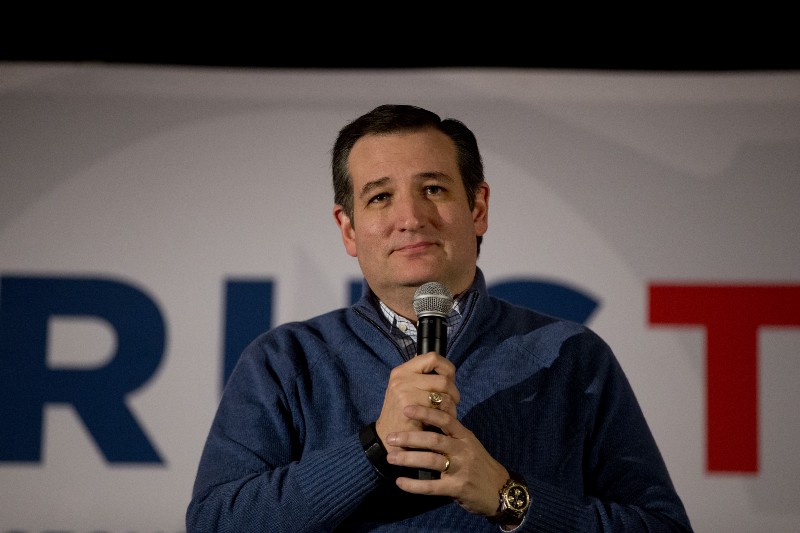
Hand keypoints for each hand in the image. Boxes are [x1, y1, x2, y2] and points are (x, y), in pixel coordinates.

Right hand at [374, 352, 459, 452]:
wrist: (387, 437)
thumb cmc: (402, 415)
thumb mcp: (407, 390)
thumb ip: (422, 379)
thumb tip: (447, 371)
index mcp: (402, 371)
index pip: (433, 357)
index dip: (447, 368)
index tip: (450, 381)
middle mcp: (402, 377)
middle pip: (443, 378)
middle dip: (454, 392)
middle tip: (452, 403)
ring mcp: (404, 390)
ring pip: (444, 393)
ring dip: (452, 406)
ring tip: (447, 414)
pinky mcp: (410, 405)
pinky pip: (440, 406)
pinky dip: (447, 415)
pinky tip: (442, 422)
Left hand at [382, 374, 509, 518]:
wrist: (501, 490)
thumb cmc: (479, 464)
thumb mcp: (469, 444)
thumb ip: (450, 434)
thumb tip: (426, 417)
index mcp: (465, 436)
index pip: (445, 419)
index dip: (425, 412)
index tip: (406, 408)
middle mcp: (463, 450)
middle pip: (434, 439)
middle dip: (410, 437)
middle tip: (390, 437)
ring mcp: (461, 469)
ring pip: (431, 461)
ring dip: (408, 459)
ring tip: (390, 458)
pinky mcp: (457, 488)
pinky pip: (431, 486)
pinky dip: (414, 485)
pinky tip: (400, 482)